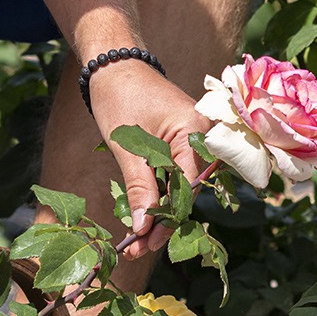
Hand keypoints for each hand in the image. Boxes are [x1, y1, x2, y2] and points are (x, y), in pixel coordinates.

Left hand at [87, 60, 211, 259]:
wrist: (114, 65)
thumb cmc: (119, 97)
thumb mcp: (127, 146)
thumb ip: (140, 187)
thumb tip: (144, 227)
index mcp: (195, 132)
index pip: (187, 187)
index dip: (167, 219)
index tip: (145, 244)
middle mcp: (202, 137)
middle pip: (187, 191)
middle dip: (163, 222)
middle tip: (136, 249)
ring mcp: (192, 140)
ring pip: (180, 186)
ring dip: (159, 212)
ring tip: (136, 240)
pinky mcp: (180, 143)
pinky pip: (174, 174)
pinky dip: (158, 194)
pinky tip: (142, 216)